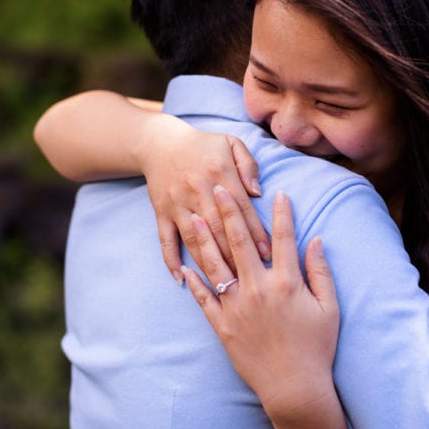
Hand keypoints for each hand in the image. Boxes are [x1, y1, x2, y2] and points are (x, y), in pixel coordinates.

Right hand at [135, 115, 270, 281]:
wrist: (161, 143)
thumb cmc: (204, 146)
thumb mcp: (230, 143)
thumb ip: (248, 165)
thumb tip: (258, 192)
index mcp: (219, 173)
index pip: (241, 208)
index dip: (255, 231)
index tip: (268, 253)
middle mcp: (198, 191)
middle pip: (219, 229)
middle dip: (237, 254)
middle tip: (252, 276)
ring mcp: (178, 204)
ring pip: (196, 239)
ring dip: (210, 263)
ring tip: (225, 285)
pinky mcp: (162, 213)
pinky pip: (166, 240)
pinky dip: (171, 260)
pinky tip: (181, 279)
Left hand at [181, 186, 339, 423]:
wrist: (294, 387)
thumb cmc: (316, 348)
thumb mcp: (329, 308)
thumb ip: (320, 272)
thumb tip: (316, 241)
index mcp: (286, 283)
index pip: (283, 239)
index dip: (282, 214)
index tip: (278, 193)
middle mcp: (259, 289)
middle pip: (241, 242)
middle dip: (228, 212)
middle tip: (218, 188)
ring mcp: (237, 307)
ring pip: (217, 265)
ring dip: (204, 239)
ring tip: (193, 216)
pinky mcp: (223, 326)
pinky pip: (205, 299)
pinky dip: (194, 282)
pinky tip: (184, 266)